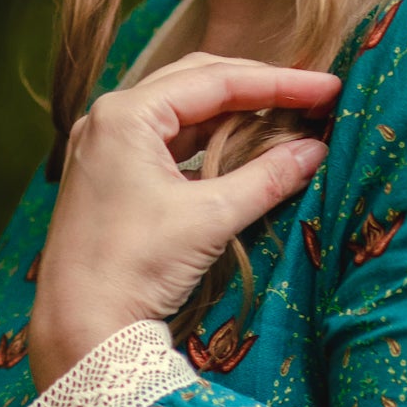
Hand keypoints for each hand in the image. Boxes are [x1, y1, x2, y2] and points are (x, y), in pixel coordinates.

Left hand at [27, 51, 340, 391]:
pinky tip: (244, 149)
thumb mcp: (210, 217)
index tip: (326, 87)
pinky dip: (209, 143)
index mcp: (125, 114)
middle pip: (197, 82)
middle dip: (258, 87)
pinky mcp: (110, 176)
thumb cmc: (135, 266)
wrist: (80, 327)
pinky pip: (168, 142)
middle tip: (311, 96)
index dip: (279, 82)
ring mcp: (105, 146)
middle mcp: (109, 119)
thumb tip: (316, 149)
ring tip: (286, 118)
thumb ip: (267, 177)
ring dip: (235, 115)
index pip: (216, 80)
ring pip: (183, 112)